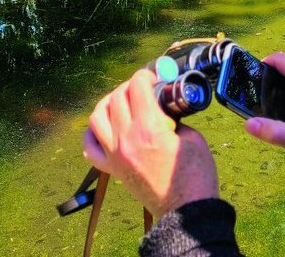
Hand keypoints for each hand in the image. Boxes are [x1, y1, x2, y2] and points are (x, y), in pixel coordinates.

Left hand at [83, 69, 217, 217]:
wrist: (186, 209)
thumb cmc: (195, 175)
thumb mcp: (193, 137)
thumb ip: (175, 118)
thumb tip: (165, 109)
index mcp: (149, 128)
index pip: (137, 87)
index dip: (146, 75)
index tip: (154, 76)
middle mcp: (126, 139)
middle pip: (117, 98)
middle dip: (130, 86)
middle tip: (144, 87)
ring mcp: (116, 155)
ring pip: (97, 117)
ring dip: (109, 103)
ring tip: (123, 102)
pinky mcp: (113, 169)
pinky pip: (90, 147)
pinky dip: (93, 132)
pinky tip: (105, 127)